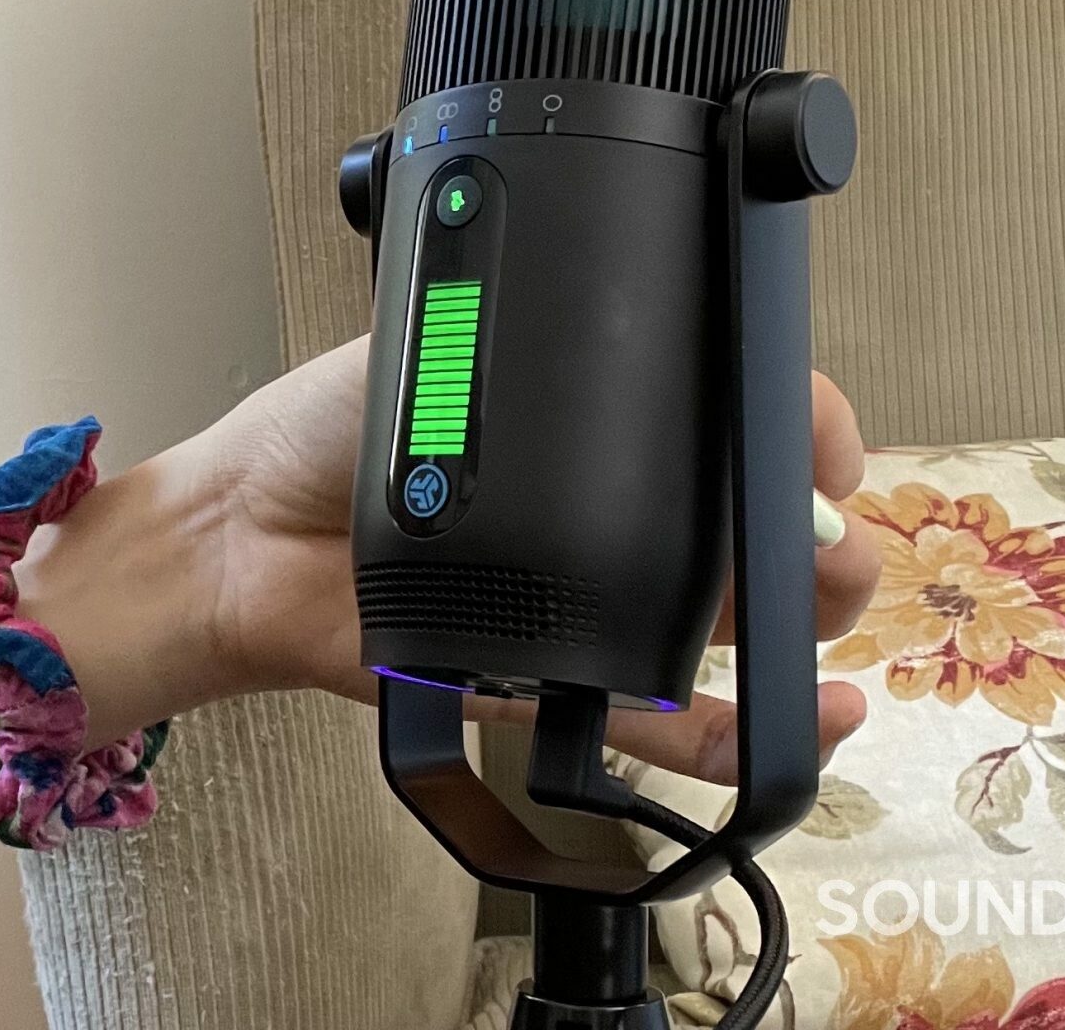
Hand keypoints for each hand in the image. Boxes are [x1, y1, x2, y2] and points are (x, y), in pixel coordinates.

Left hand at [173, 336, 880, 785]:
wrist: (244, 538)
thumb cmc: (325, 434)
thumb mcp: (439, 347)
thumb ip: (529, 342)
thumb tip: (628, 332)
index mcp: (597, 426)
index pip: (737, 423)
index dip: (799, 433)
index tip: (820, 447)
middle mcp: (612, 513)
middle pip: (761, 529)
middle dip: (820, 534)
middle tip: (819, 537)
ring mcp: (596, 604)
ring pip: (736, 623)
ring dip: (800, 620)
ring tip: (817, 609)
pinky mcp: (562, 684)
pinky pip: (667, 722)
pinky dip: (744, 732)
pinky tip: (810, 719)